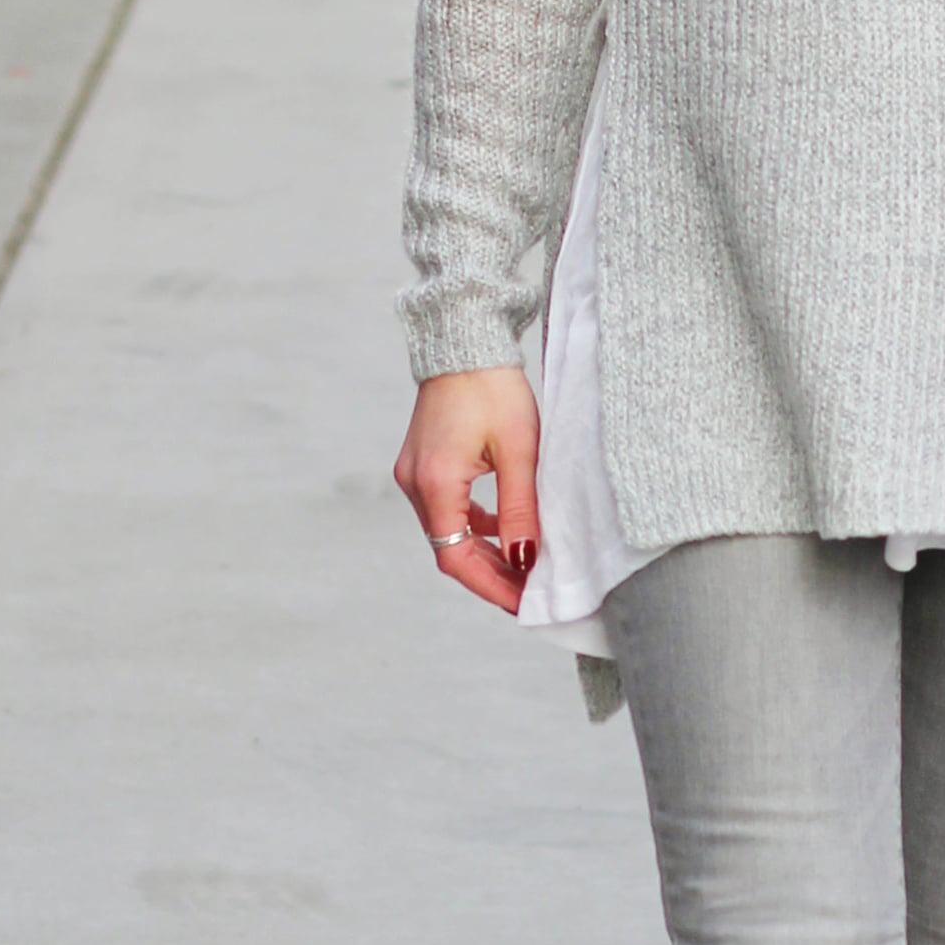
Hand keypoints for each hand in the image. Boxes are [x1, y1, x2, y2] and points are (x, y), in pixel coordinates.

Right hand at [393, 366, 541, 614]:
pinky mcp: (423, 463)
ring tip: (524, 568)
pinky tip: (504, 529)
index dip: (491, 587)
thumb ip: (520, 509)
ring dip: (483, 552)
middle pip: (450, 550)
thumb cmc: (494, 387)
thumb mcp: (518, 451)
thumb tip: (525, 559)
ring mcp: (414, 473)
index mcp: (435, 483)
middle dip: (491, 576)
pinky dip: (475, 526)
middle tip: (530, 593)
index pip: (456, 559)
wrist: (465, 339)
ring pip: (448, 531)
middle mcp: (415, 483)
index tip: (523, 604)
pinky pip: (447, 508)